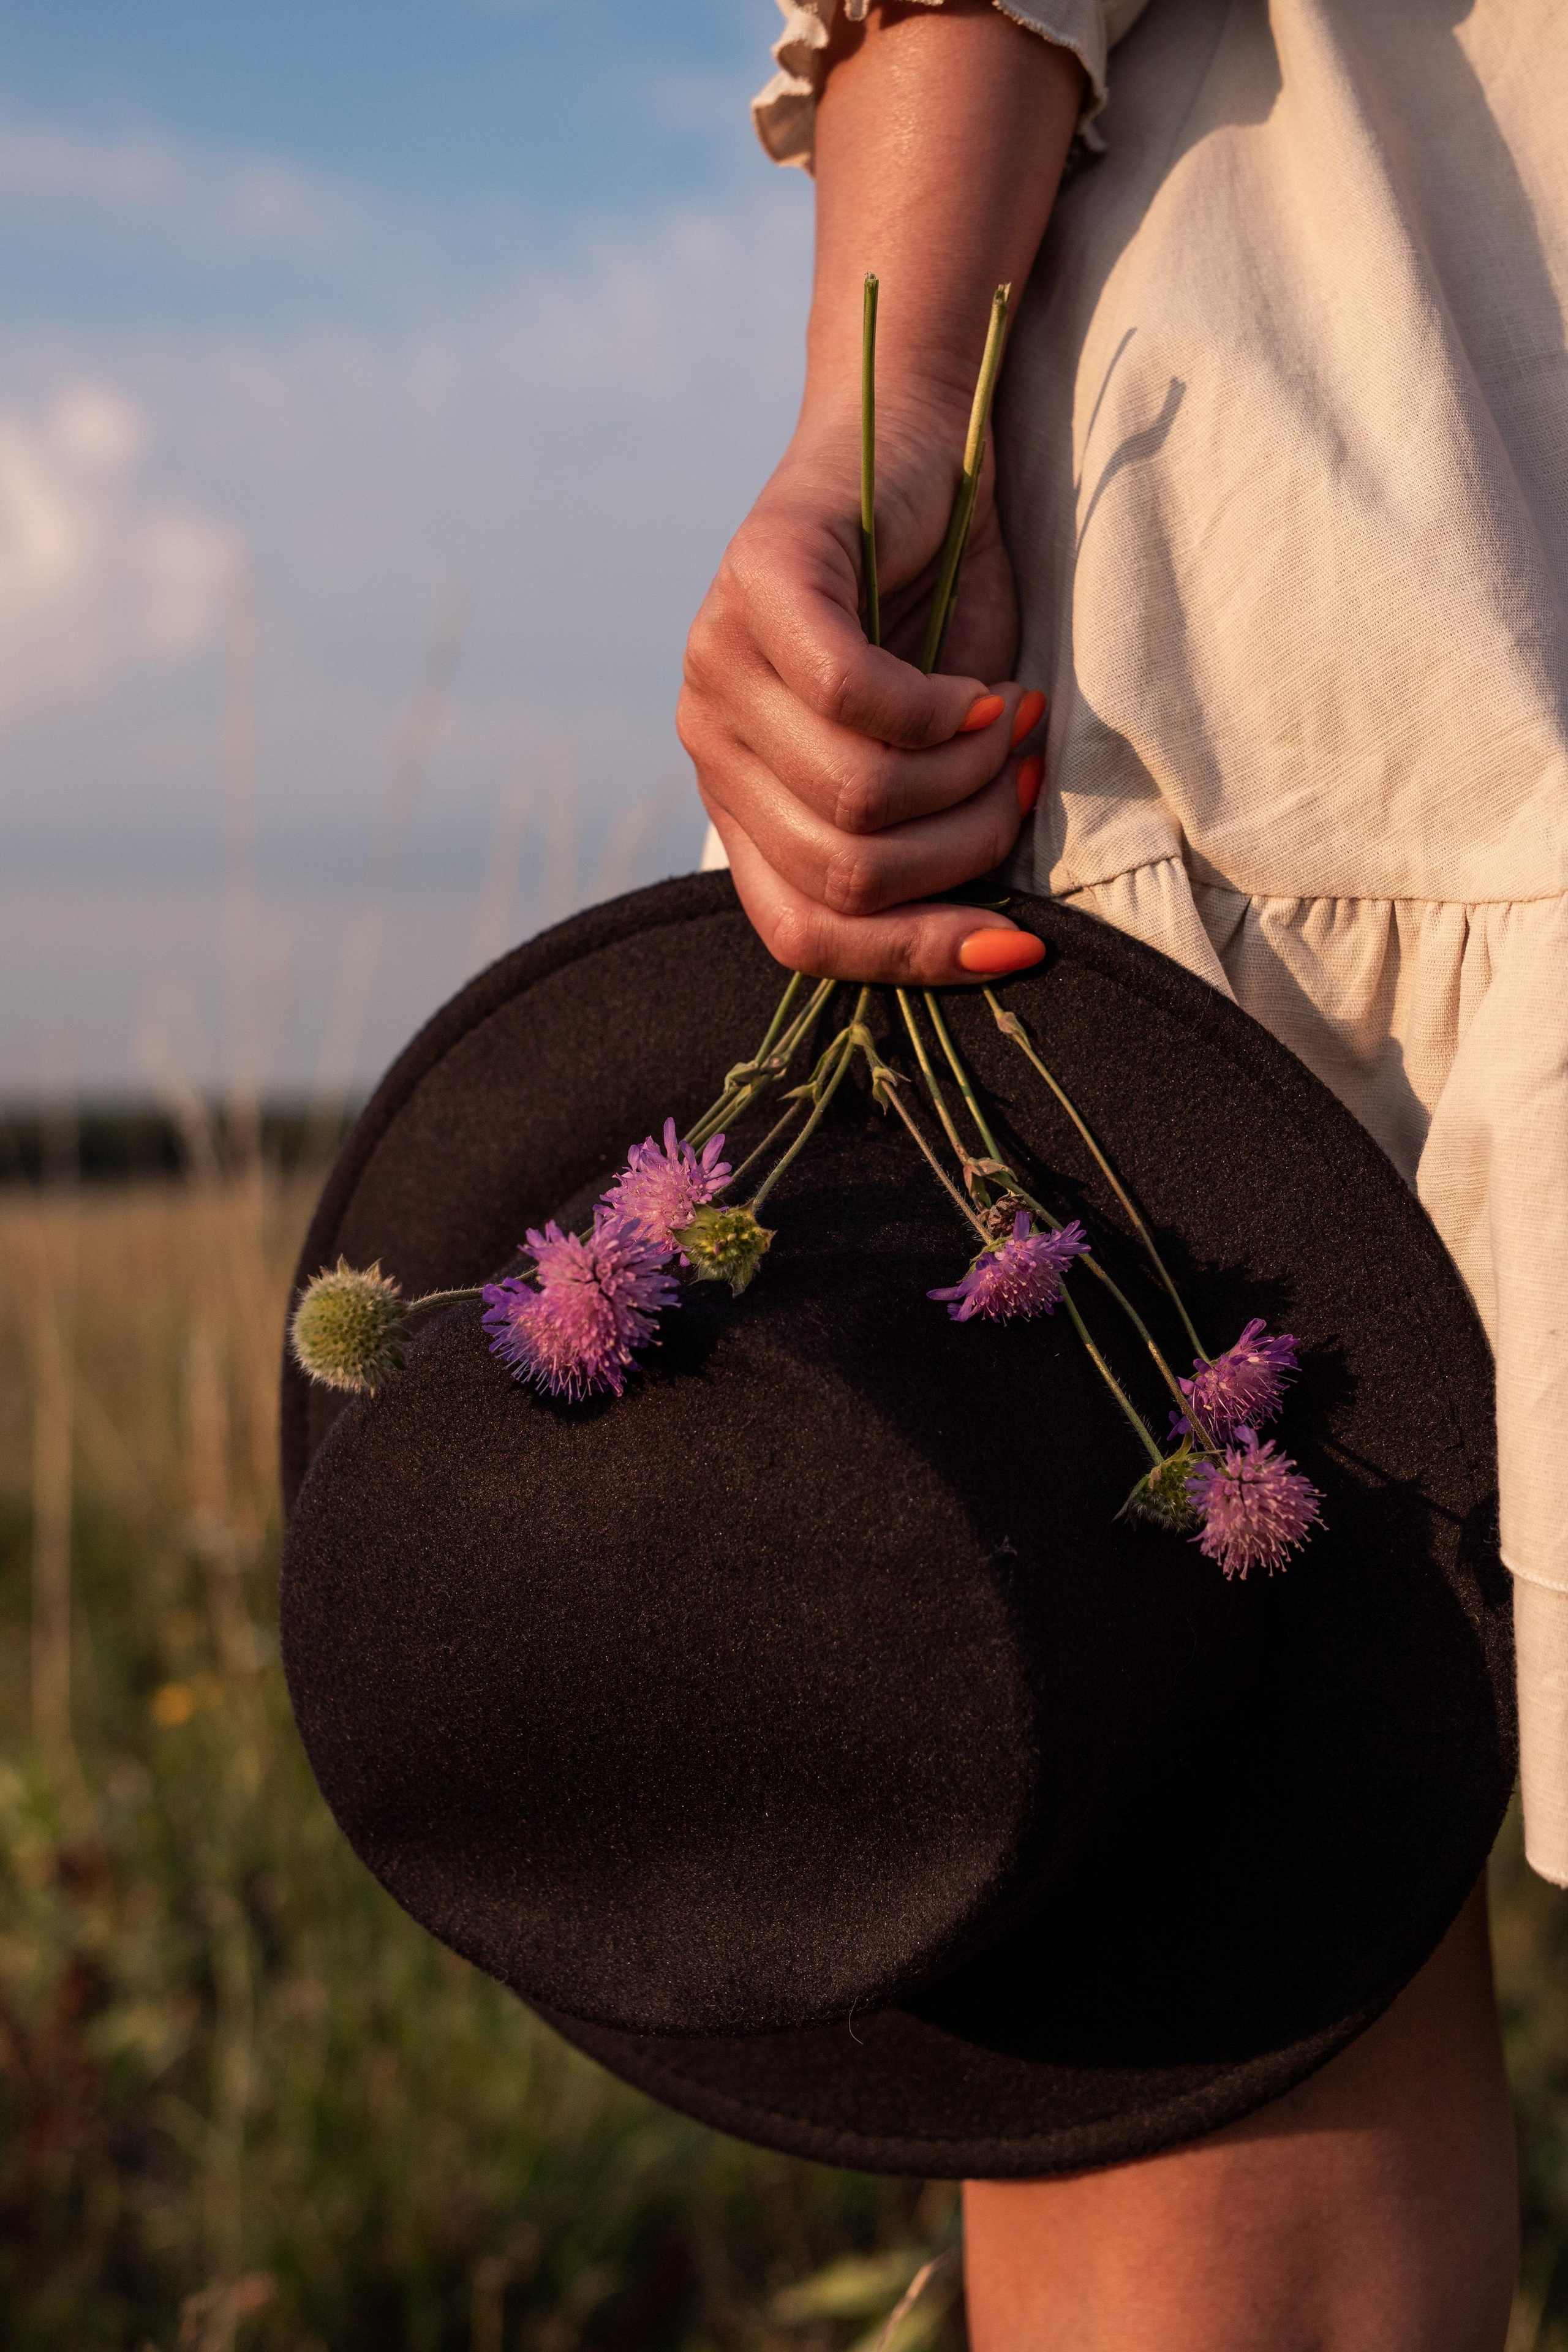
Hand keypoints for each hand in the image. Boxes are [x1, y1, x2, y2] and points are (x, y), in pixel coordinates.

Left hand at [679, 399, 1046, 985]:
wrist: (925, 451)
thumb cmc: (940, 613)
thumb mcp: (938, 756)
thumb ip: (929, 841)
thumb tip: (983, 939)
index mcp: (743, 806)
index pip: (802, 934)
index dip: (914, 957)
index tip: (1019, 946)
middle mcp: (710, 746)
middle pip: (841, 872)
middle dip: (961, 850)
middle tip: (1020, 788)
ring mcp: (718, 666)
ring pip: (854, 794)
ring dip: (967, 778)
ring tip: (1011, 727)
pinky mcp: (756, 586)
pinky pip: (853, 698)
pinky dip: (943, 713)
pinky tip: (986, 692)